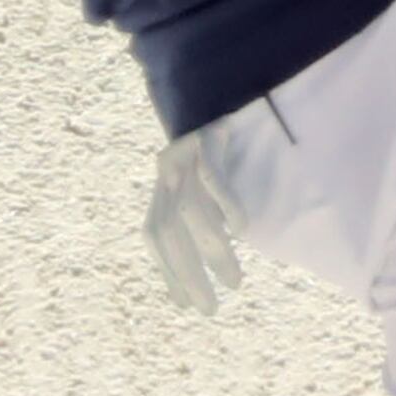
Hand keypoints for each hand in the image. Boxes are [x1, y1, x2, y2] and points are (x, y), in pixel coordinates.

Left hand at [145, 131, 247, 314]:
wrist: (224, 86)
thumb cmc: (221, 148)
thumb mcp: (204, 186)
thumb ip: (201, 219)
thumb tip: (208, 270)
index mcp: (162, 185)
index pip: (155, 235)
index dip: (166, 270)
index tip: (186, 305)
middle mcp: (166, 171)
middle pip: (169, 229)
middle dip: (187, 273)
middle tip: (210, 308)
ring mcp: (184, 152)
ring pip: (190, 209)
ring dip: (211, 250)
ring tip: (233, 281)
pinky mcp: (205, 135)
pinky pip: (210, 172)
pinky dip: (224, 203)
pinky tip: (240, 229)